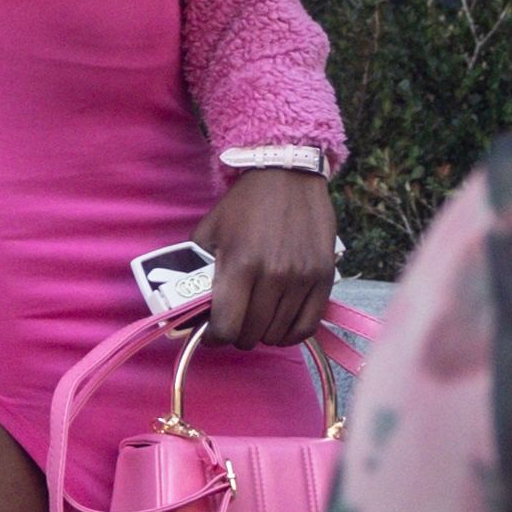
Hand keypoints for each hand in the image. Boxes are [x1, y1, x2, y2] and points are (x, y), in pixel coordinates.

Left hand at [197, 162, 339, 346]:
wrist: (287, 175)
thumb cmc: (242, 206)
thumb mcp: (208, 233)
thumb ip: (195, 274)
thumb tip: (187, 315)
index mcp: (239, 263)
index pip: (226, 327)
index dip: (215, 337)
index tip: (213, 332)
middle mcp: (273, 275)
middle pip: (252, 334)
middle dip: (237, 334)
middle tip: (235, 321)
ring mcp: (302, 277)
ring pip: (278, 334)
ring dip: (263, 332)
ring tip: (257, 318)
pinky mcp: (324, 277)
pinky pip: (308, 326)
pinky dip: (291, 333)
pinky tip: (281, 323)